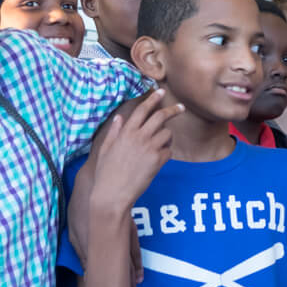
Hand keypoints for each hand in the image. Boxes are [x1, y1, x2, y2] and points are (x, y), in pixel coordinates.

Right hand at [89, 90, 181, 216]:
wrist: (112, 194)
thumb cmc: (106, 174)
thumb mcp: (105, 150)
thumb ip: (113, 132)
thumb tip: (119, 118)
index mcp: (125, 132)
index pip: (142, 109)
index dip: (152, 99)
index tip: (160, 91)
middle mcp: (138, 137)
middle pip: (160, 116)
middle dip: (173, 110)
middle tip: (181, 107)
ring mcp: (149, 148)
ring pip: (167, 134)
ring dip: (166, 138)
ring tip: (158, 148)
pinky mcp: (157, 160)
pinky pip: (169, 151)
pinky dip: (166, 154)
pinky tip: (157, 161)